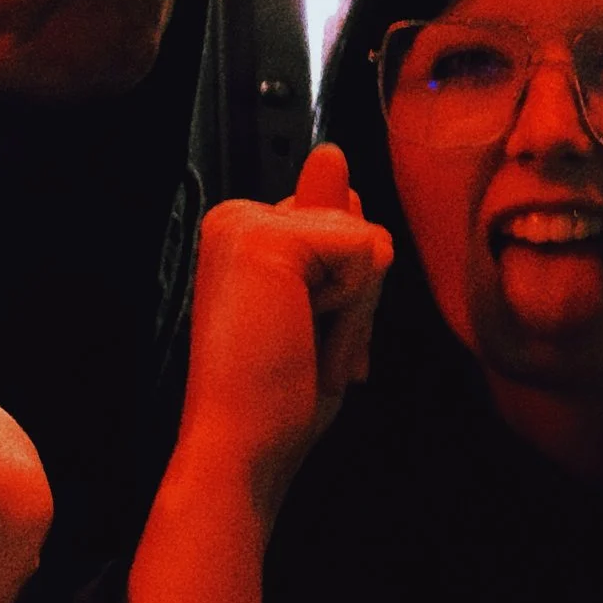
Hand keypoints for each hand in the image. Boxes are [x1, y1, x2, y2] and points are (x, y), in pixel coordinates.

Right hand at [106, 147, 391, 602]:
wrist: (237, 449)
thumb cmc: (275, 398)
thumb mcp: (321, 307)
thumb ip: (332, 231)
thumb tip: (331, 153)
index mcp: (242, 232)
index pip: (347, 234)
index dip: (347, 299)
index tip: (296, 340)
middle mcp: (234, 215)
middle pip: (363, 232)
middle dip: (356, 301)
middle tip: (298, 348)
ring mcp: (246, 221)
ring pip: (368, 241)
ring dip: (354, 309)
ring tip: (298, 346)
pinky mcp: (267, 238)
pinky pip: (366, 252)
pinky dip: (351, 307)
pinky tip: (298, 334)